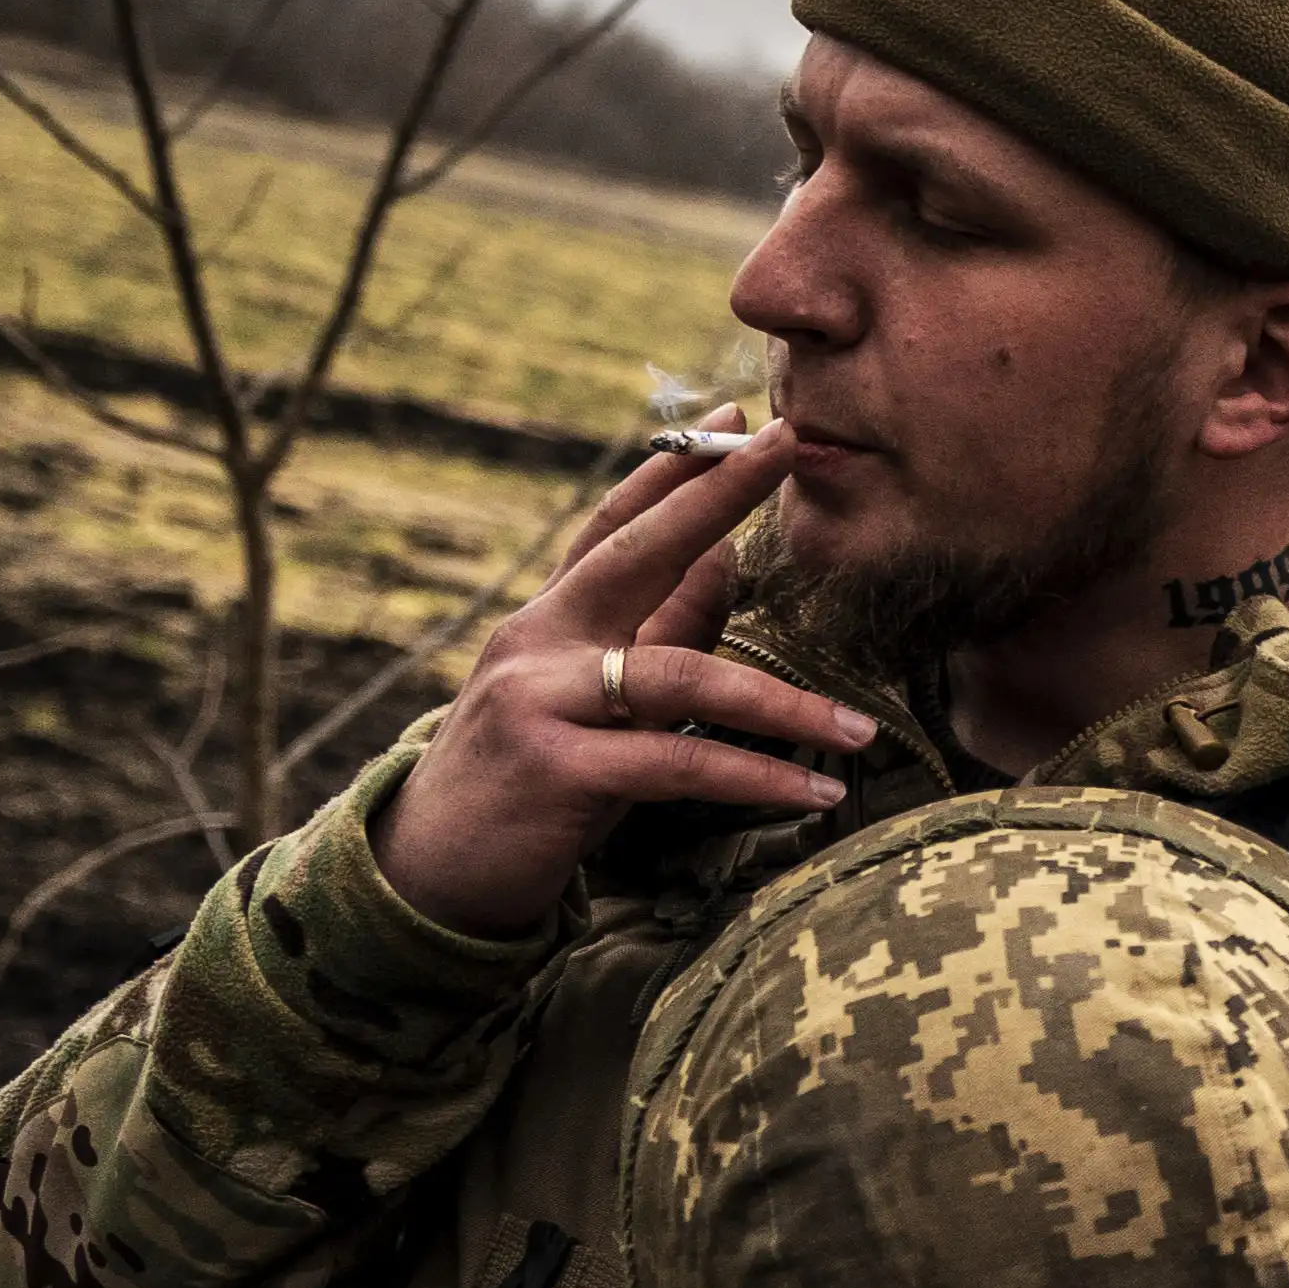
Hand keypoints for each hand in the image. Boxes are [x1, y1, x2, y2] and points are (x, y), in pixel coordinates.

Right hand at [374, 422, 877, 940]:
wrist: (429, 871)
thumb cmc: (531, 779)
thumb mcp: (593, 697)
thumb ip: (657, 630)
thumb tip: (728, 560)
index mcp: (549, 619)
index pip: (613, 525)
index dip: (673, 471)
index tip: (734, 416)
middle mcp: (538, 642)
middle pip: (637, 552)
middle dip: (715, 495)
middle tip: (788, 444)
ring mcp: (541, 701)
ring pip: (682, 676)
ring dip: (783, 704)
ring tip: (859, 729)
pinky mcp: (557, 770)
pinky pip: (679, 763)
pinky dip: (755, 776)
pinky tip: (817, 790)